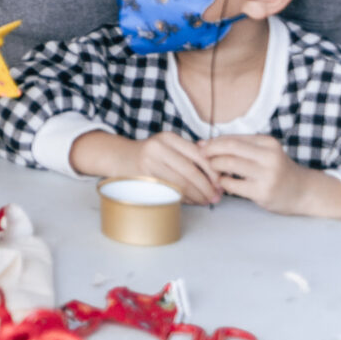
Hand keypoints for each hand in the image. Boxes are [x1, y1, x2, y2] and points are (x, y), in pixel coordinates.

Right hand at [79, 131, 220, 205]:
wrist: (119, 156)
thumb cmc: (151, 154)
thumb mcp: (169, 146)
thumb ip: (190, 154)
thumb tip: (218, 171)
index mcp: (168, 138)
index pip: (198, 156)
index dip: (213, 172)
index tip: (220, 183)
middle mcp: (158, 148)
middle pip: (191, 172)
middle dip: (207, 188)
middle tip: (216, 197)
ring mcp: (148, 163)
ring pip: (181, 184)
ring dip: (197, 196)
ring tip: (206, 201)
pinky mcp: (143, 178)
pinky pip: (169, 190)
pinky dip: (184, 198)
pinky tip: (190, 201)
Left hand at [201, 133, 340, 218]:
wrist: (304, 192)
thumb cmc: (277, 170)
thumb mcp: (264, 152)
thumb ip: (238, 147)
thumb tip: (202, 143)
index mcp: (268, 143)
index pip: (232, 138)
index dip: (213, 142)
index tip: (201, 146)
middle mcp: (269, 156)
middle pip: (229, 148)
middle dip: (210, 152)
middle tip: (201, 157)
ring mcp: (268, 175)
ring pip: (229, 164)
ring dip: (214, 166)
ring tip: (212, 170)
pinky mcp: (264, 192)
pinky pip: (233, 184)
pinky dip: (222, 182)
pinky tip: (223, 183)